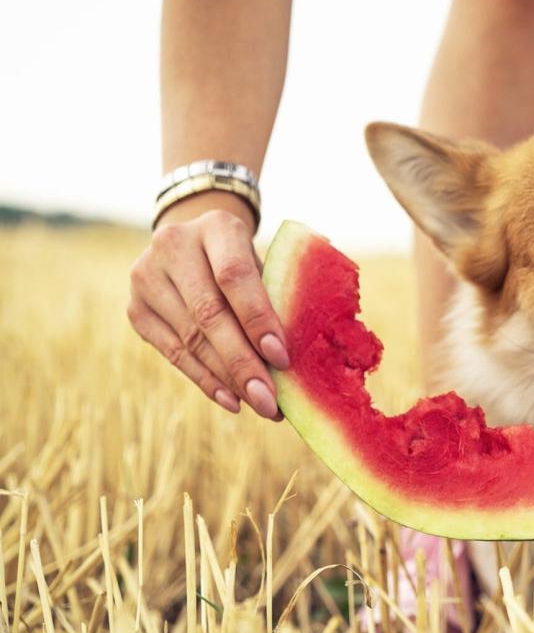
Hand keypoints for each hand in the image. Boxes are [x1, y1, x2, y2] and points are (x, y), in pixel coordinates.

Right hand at [127, 191, 287, 418]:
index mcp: (216, 227)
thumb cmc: (245, 261)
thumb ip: (278, 298)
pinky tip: (232, 400)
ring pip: (191, 339)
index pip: (235, 276)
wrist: (193, 243)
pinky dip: (206, 380)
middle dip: (243, 363)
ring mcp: (146, 277)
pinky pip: (173, 353)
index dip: (258, 319)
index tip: (282, 358)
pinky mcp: (135, 309)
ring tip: (261, 405)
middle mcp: (172, 246)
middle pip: (209, 314)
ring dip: (228, 379)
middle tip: (271, 401)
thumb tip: (299, 357)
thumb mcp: (264, 262)